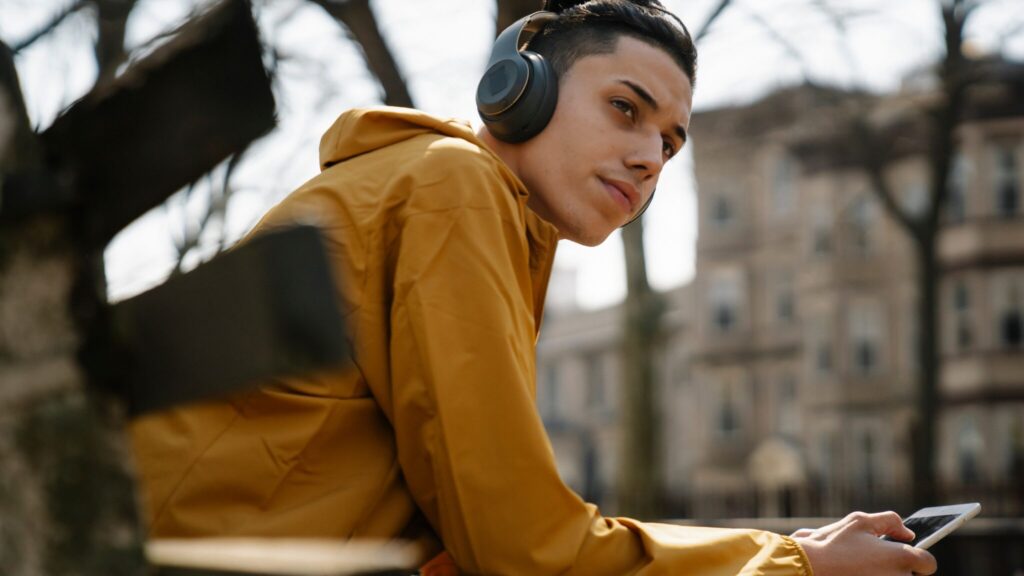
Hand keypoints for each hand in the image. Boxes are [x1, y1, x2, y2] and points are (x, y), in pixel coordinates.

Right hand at [791, 511, 936, 575]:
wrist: (810, 568)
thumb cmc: (835, 543)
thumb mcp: (860, 521)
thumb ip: (890, 521)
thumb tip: (908, 532)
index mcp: (902, 558)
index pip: (928, 562)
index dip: (919, 557)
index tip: (906, 554)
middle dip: (899, 568)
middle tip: (876, 561)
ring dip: (887, 575)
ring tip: (864, 567)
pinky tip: (858, 573)